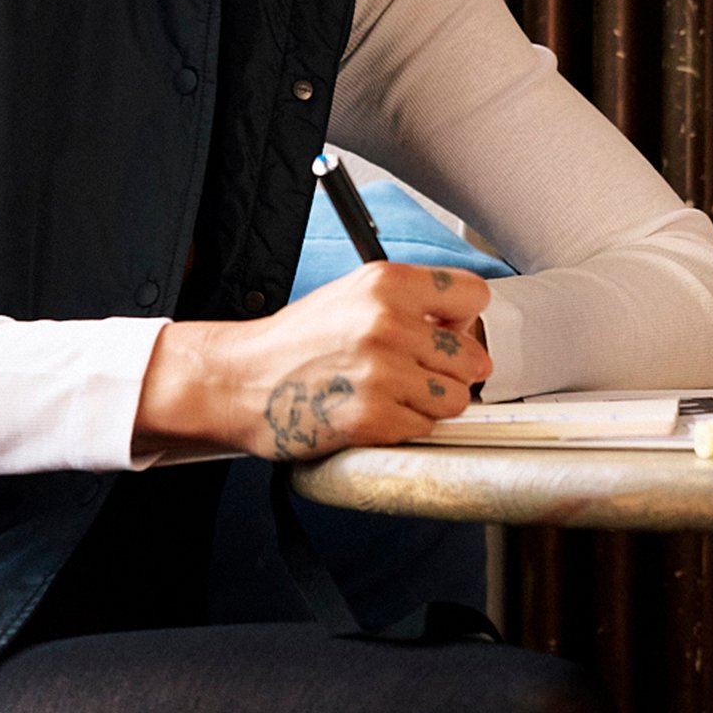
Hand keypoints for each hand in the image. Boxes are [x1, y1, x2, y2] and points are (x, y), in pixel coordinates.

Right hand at [133, 263, 492, 460]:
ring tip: (392, 395)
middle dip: (449, 371)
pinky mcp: (373, 416)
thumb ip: (410, 303)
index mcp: (386, 283)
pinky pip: (425, 428)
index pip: (475, 296)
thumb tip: (464, 327)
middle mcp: (387, 322)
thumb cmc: (294, 343)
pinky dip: (405, 427)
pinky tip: (373, 413)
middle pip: (472, 356)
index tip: (447, 333)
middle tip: (413, 374)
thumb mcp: (351, 297)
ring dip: (430, 405)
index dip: (463, 320)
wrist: (238, 381)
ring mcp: (382, 371)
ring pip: (455, 399)